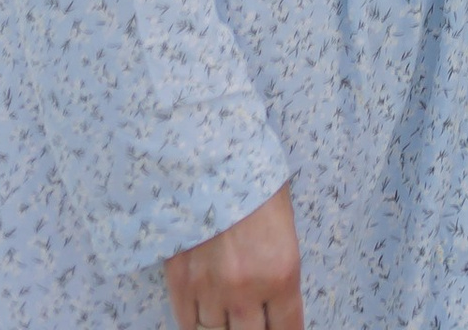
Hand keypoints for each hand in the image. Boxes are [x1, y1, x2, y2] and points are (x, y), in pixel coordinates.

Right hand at [165, 182, 301, 329]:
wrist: (208, 153)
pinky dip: (197, 325)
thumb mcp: (284, 221)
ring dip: (223, 329)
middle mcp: (246, 290)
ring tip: (229, 320)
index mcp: (281, 272)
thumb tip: (276, 297)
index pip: (287, 328)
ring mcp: (209, 290)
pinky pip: (187, 324)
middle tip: (253, 322)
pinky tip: (205, 319)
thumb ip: (280, 266)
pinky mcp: (180, 283)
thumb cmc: (254, 178)